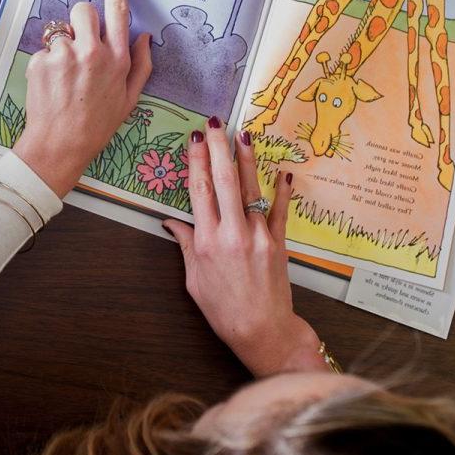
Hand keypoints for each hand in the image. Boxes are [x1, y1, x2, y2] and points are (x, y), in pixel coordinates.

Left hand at [14, 0, 153, 196]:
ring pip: (61, 32)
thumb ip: (140, 65)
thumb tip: (144, 37)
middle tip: (80, 44)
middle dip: (81, 21)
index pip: (118, 11)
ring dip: (63, 47)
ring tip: (65, 77)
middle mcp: (92, 52)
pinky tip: (52, 86)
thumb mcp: (129, 99)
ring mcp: (64, 56)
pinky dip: (47, 64)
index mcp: (117, 59)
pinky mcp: (40, 62)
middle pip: (83, 10)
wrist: (60, 145)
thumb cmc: (97, 124)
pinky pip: (44, 51)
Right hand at [163, 124, 324, 376]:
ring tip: (243, 134)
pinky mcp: (279, 243)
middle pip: (223, 181)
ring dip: (246, 159)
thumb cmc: (223, 309)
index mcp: (206, 240)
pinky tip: (283, 172)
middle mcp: (232, 233)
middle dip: (218, 148)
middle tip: (214, 123)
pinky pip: (280, 211)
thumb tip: (171, 222)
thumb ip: (185, 245)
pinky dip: (281, 191)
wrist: (261, 330)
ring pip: (251, 189)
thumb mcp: (194, 279)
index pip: (199, 190)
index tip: (194, 138)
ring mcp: (258, 236)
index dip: (196, 160)